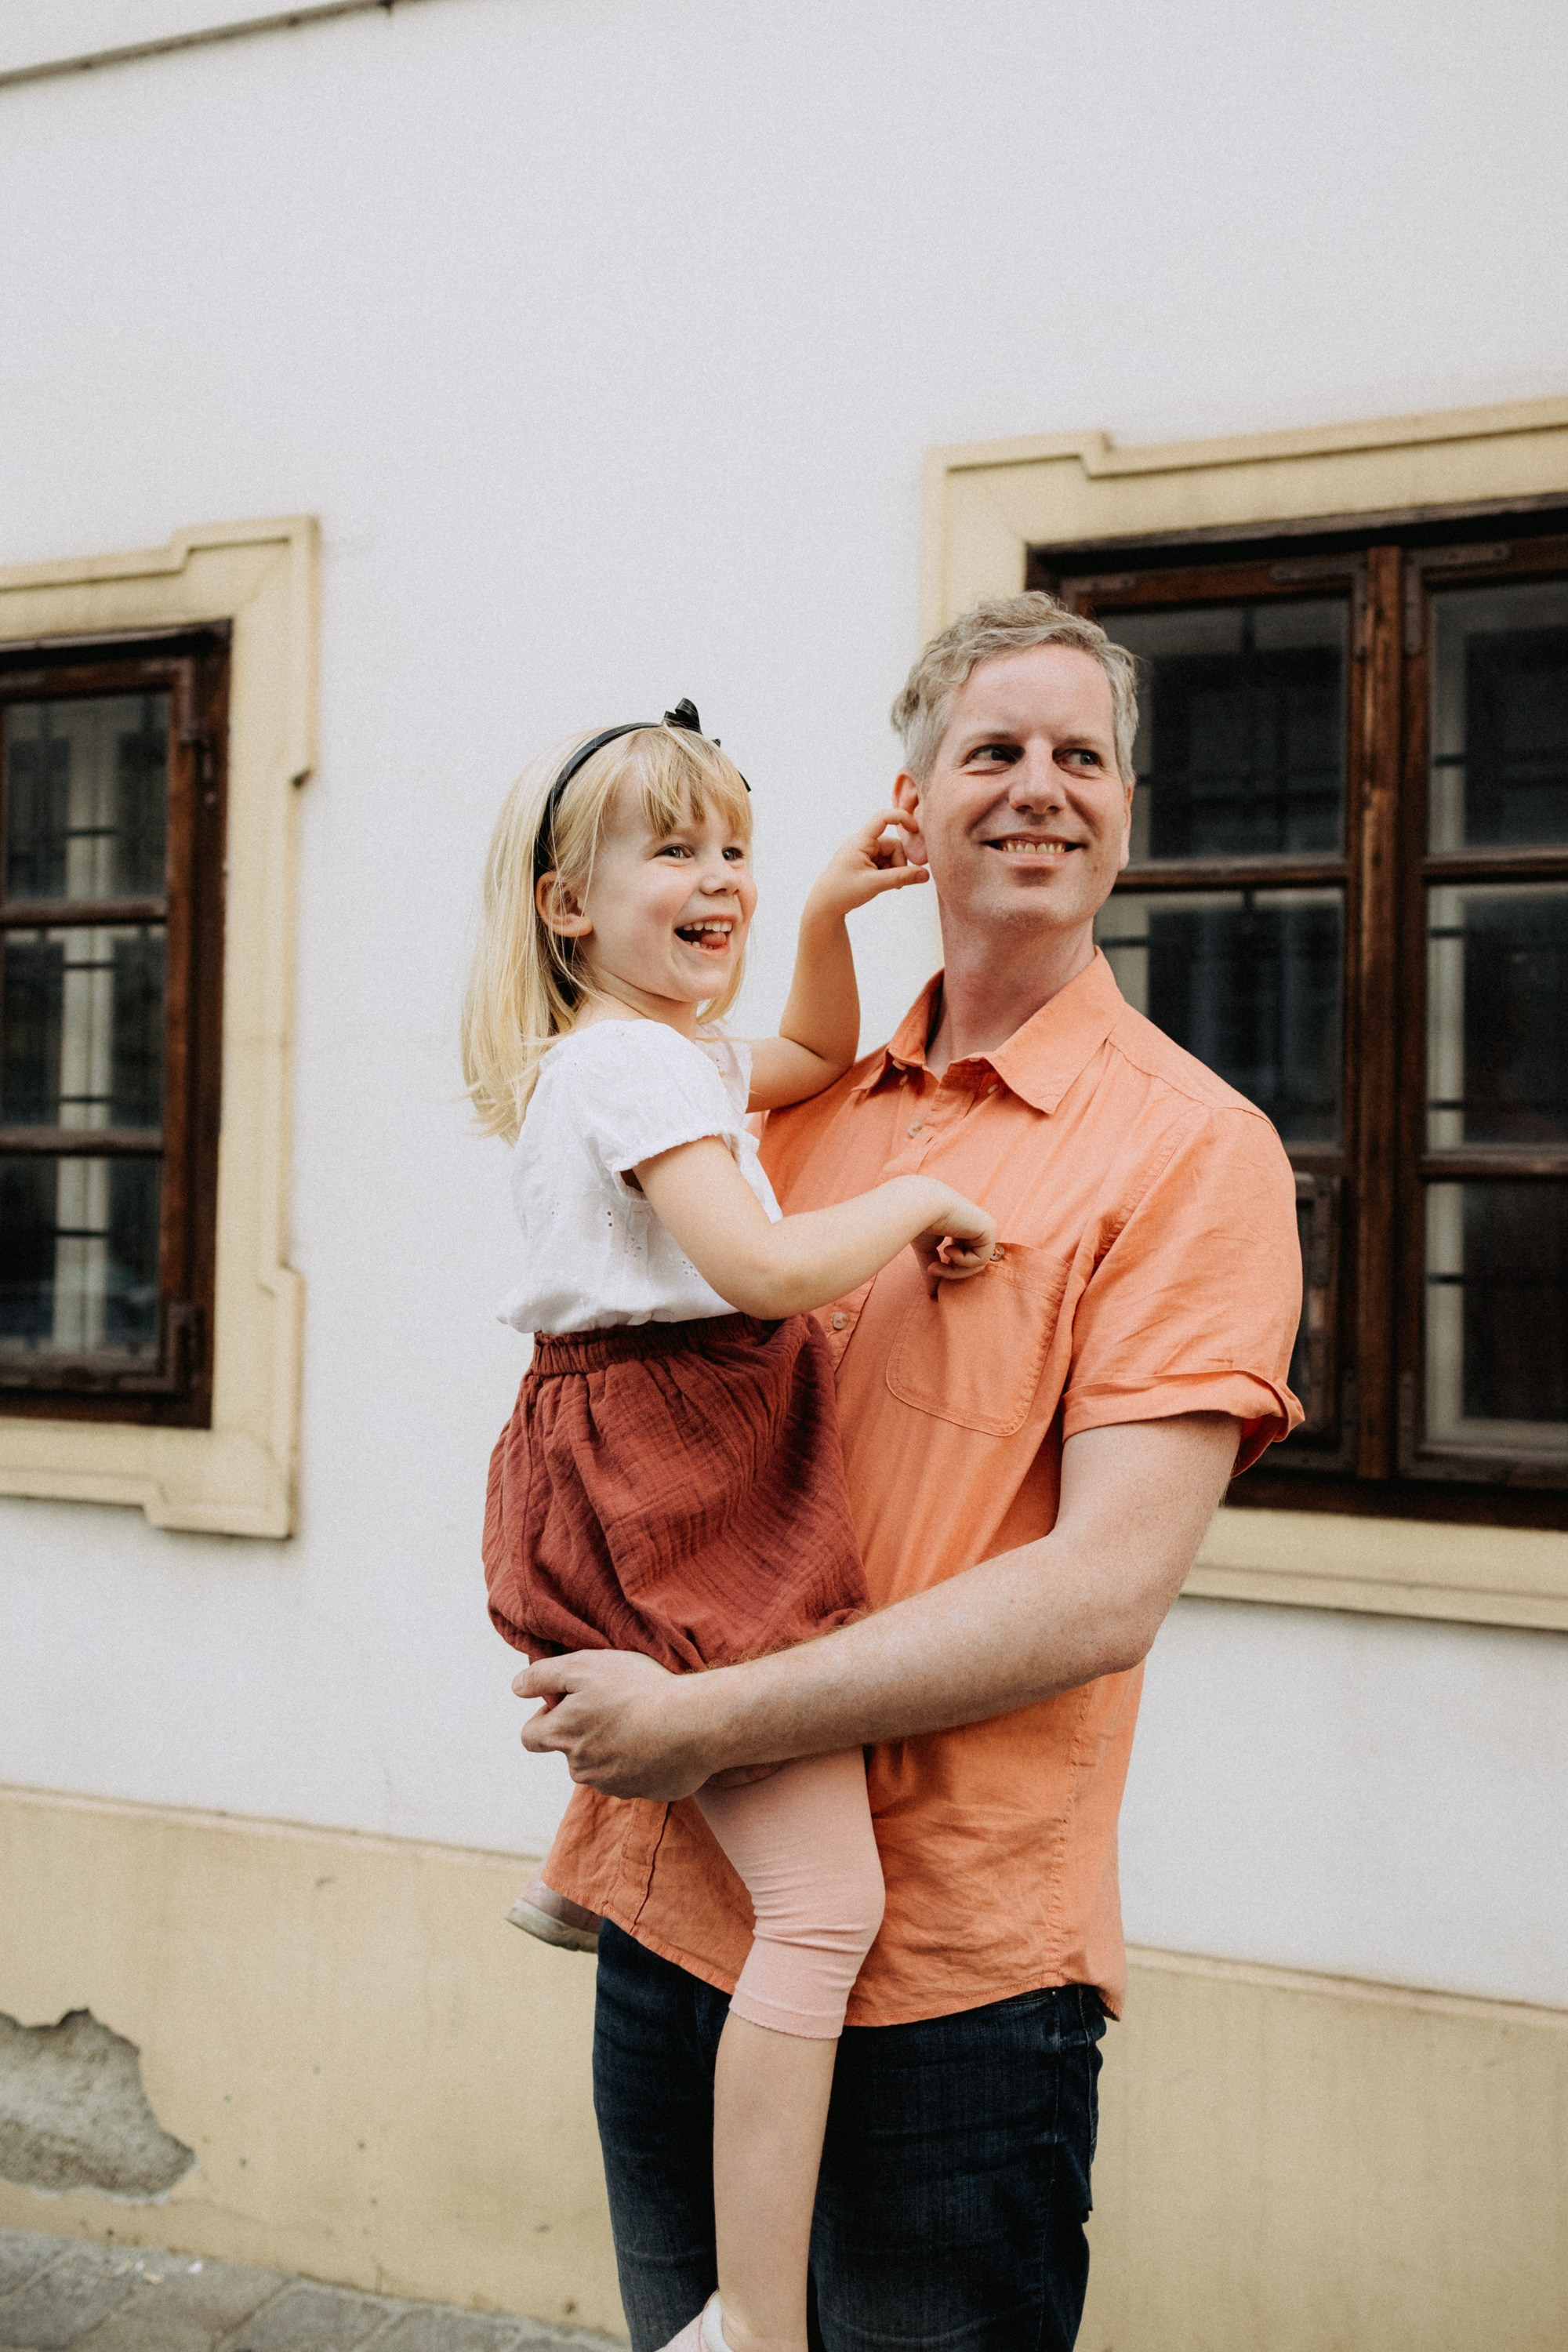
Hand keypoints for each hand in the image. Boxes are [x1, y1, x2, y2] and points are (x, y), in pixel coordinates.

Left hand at [514, 1649, 722, 1799]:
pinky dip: (643, 1760)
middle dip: (583, 1731)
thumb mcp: (584, 1666)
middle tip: (614, 1705)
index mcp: (562, 1736)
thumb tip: (516, 1687)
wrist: (694, 1723)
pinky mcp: (646, 1793)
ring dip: (614, 1747)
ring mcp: (614, 1784)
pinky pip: (635, 1776)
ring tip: (643, 1719)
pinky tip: (662, 1738)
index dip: (544, 1718)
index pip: (529, 1737)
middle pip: (569, 1751)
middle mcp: (582, 1767)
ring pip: (602, 1766)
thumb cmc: (638, 1689)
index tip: (570, 1702)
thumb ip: (543, 1676)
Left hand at [802, 808, 928, 924]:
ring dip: (894, 870)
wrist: (824, 906)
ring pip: (891, 855)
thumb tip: (925, 874)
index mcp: (860, 841)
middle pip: (893, 845)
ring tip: (888, 886)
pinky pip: (884, 862)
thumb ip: (901, 878)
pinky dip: (888, 873)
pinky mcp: (865, 862)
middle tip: (897, 883)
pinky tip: (882, 885)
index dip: (901, 818)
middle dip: (899, 863)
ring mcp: (863, 852)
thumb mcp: (875, 884)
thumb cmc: (843, 892)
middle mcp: (862, 843)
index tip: (916, 829)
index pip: (883, 818)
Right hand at [911, 1187, 997, 1287]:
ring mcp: (984, 1227)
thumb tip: (933, 1294)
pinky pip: (981, 1260)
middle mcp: (975, 1226)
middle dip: (952, 1273)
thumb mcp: (926, 1250)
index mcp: (963, 1228)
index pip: (964, 1258)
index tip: (932, 1269)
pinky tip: (949, 1247)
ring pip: (978, 1265)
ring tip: (937, 1262)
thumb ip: (933, 1268)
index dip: (950, 1269)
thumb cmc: (918, 1222)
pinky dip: (963, 1261)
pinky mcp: (989, 1229)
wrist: (920, 1205)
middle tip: (932, 1270)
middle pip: (972, 1264)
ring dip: (955, 1270)